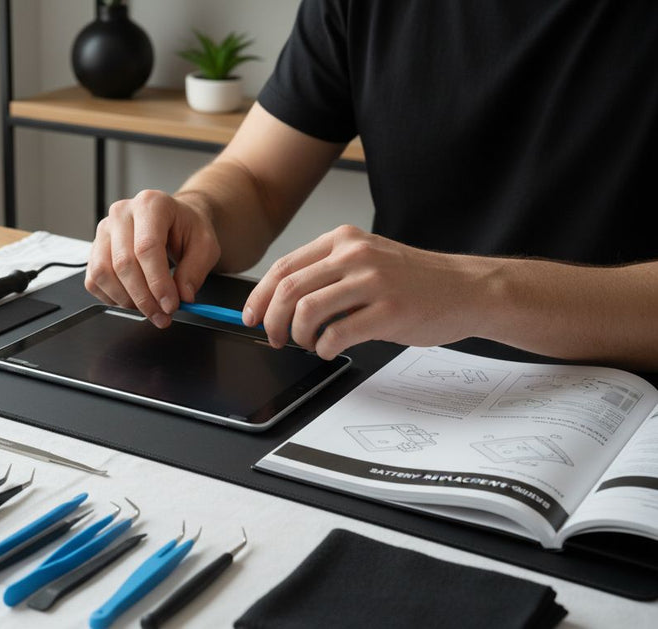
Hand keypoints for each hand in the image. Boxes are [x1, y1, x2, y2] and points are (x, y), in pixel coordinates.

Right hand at [85, 190, 220, 327]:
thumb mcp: (205, 246)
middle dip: (144, 298)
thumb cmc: (187, 229)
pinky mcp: (94, 249)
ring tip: (149, 308)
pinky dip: (112, 298)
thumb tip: (183, 295)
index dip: (158, 282)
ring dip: (127, 300)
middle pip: (123, 263)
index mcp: (151, 204)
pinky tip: (133, 299)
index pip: (147, 247)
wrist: (173, 222)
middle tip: (163, 315)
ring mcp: (104, 230)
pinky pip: (94, 280)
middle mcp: (122, 213)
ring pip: (104, 274)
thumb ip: (195, 270)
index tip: (170, 305)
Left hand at [242, 225, 486, 358]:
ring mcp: (373, 282)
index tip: (252, 316)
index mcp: (344, 240)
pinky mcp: (389, 311)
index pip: (284, 266)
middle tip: (275, 338)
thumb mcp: (367, 259)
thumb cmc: (414, 280)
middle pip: (289, 289)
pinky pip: (337, 334)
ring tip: (308, 344)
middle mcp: (355, 255)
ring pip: (307, 311)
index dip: (260, 296)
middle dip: (272, 320)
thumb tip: (280, 301)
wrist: (467, 289)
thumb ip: (328, 272)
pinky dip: (324, 348)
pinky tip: (330, 349)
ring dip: (298, 336)